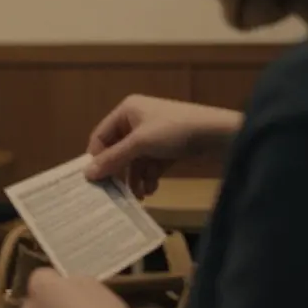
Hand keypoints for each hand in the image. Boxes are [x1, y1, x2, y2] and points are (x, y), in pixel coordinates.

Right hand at [86, 94, 242, 197]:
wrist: (220, 135)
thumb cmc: (175, 130)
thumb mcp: (140, 144)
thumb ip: (113, 159)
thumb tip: (87, 174)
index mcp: (127, 111)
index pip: (101, 136)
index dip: (98, 157)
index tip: (95, 181)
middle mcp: (138, 120)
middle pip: (118, 150)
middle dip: (119, 172)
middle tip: (115, 193)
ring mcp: (154, 135)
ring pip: (136, 161)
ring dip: (135, 178)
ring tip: (138, 196)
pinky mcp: (168, 148)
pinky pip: (151, 165)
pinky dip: (149, 177)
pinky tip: (151, 189)